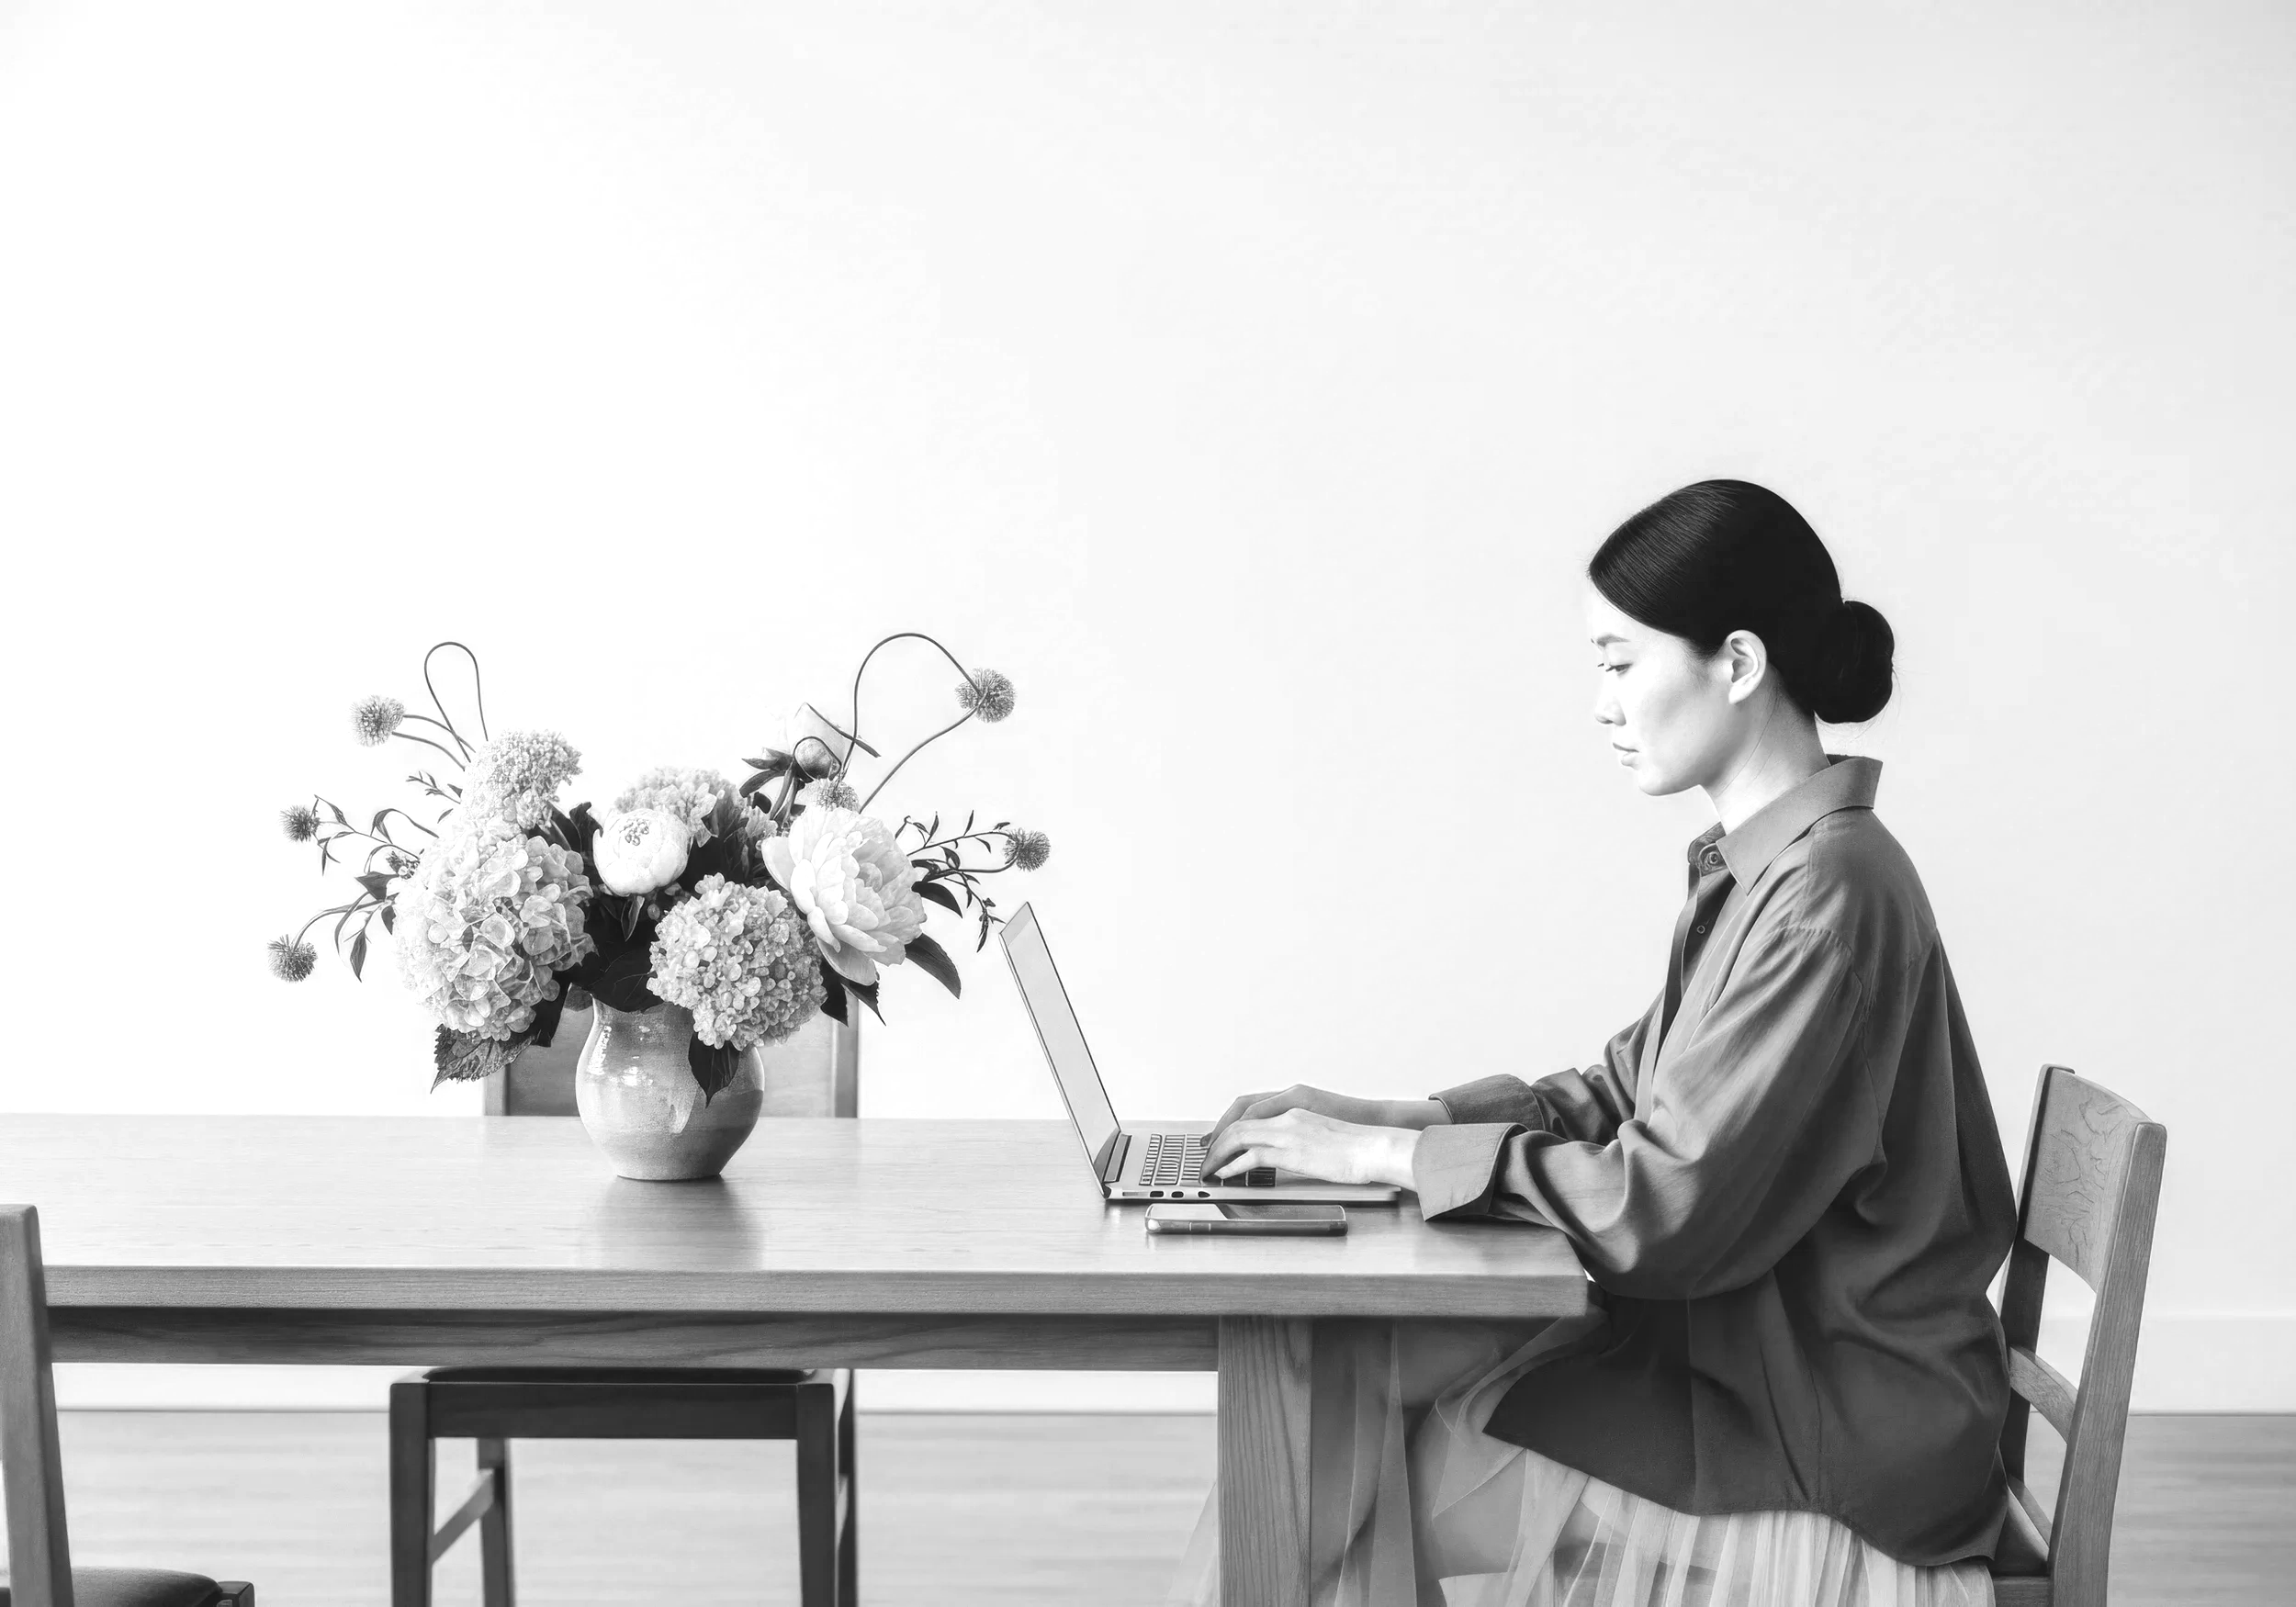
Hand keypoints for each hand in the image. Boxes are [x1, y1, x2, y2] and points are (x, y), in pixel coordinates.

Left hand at [1201, 1107, 1420, 1189]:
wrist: (1376, 1146)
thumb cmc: (1358, 1145)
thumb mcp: (1324, 1132)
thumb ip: (1302, 1135)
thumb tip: (1290, 1150)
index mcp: (1295, 1106)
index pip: (1250, 1108)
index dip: (1228, 1122)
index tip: (1216, 1137)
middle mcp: (1287, 1114)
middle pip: (1238, 1121)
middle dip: (1216, 1139)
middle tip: (1204, 1155)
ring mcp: (1288, 1131)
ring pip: (1239, 1136)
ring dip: (1218, 1153)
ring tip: (1208, 1169)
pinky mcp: (1291, 1151)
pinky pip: (1251, 1156)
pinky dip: (1233, 1166)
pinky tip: (1225, 1175)